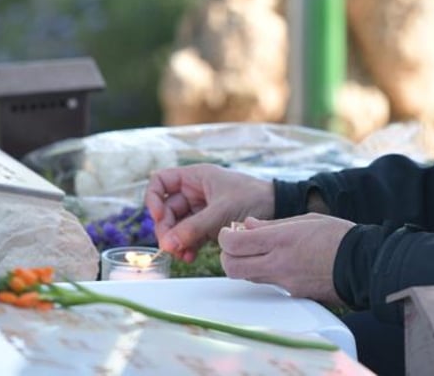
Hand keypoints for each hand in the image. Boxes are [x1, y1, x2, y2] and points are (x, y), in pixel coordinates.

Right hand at [144, 164, 273, 261]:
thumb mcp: (221, 211)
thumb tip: (167, 244)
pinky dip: (187, 247)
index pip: (161, 181)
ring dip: (176, 241)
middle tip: (170, 246)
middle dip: (166, 229)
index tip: (159, 217)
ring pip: (177, 225)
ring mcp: (201, 209)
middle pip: (166, 209)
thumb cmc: (253, 198)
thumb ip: (194, 228)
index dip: (154, 198)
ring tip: (182, 255)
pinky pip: (189, 236)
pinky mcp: (208, 225)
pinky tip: (190, 257)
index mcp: (196, 177)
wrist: (279, 209)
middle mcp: (195, 191)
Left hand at [218, 214, 354, 305]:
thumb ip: (272, 224)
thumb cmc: (337, 236)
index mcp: (281, 240)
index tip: (229, 231)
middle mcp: (278, 263)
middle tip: (235, 244)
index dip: (224, 237)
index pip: (234, 243)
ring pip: (247, 277)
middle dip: (227, 255)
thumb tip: (247, 225)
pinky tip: (278, 261)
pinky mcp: (292, 294)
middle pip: (231, 267)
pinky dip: (264, 273)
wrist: (362, 263)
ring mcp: (284, 282)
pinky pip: (267, 284)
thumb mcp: (305, 219)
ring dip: (244, 264)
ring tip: (258, 251)